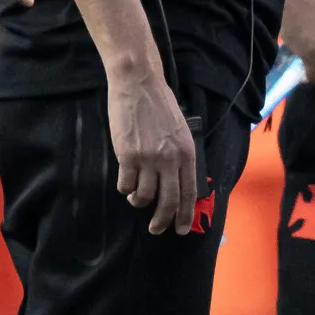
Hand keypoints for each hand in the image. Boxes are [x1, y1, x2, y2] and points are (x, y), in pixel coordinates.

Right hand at [108, 69, 200, 232]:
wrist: (139, 85)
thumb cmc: (160, 106)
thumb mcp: (181, 131)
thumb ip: (180, 156)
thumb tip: (177, 181)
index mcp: (187, 153)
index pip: (189, 192)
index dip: (184, 214)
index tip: (180, 228)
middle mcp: (170, 159)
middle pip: (168, 200)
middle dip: (162, 220)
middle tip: (156, 229)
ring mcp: (148, 158)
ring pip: (145, 195)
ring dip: (139, 202)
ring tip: (137, 199)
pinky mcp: (127, 154)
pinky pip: (126, 183)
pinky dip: (125, 188)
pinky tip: (126, 183)